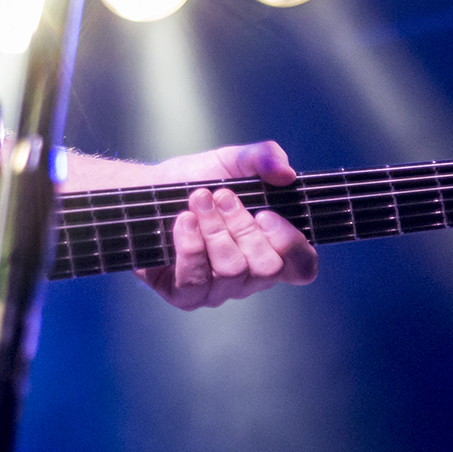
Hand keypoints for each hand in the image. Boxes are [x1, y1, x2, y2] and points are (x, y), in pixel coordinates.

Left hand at [135, 141, 317, 308]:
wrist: (150, 187)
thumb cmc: (198, 179)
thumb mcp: (233, 160)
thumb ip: (265, 157)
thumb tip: (286, 173)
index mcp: (271, 248)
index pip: (302, 266)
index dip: (290, 244)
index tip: (265, 213)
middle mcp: (249, 275)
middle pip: (266, 269)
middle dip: (243, 227)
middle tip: (222, 196)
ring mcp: (218, 289)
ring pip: (231, 272)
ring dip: (214, 230)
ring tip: (198, 201)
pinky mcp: (184, 294)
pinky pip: (194, 284)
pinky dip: (190, 247)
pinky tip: (184, 222)